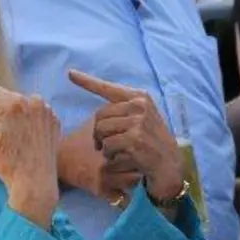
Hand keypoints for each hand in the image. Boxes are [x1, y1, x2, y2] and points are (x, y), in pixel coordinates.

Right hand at [0, 71, 60, 226]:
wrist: (35, 182)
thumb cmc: (7, 162)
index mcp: (12, 103)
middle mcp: (32, 101)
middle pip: (5, 95)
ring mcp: (46, 111)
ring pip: (22, 102)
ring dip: (11, 107)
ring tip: (4, 123)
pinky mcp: (54, 121)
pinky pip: (36, 112)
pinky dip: (27, 116)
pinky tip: (21, 129)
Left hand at [68, 70, 183, 200]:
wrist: (170, 165)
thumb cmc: (152, 142)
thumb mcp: (143, 119)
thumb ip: (124, 111)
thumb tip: (99, 115)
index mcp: (140, 97)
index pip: (108, 88)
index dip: (87, 81)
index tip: (70, 74)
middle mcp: (139, 105)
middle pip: (99, 115)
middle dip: (98, 132)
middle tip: (103, 144)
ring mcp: (138, 121)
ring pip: (100, 130)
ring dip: (103, 145)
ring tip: (115, 151)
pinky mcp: (134, 139)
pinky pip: (107, 145)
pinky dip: (109, 155)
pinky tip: (121, 157)